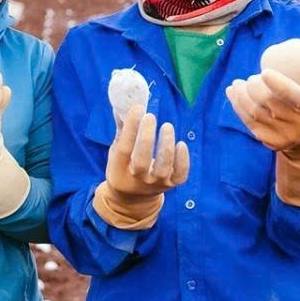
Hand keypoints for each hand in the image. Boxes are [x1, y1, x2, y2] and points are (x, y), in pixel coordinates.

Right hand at [94, 105, 189, 229]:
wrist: (133, 197)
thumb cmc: (124, 166)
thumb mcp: (116, 151)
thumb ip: (122, 129)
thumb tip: (123, 103)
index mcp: (119, 169)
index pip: (124, 148)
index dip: (130, 128)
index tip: (137, 108)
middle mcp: (137, 179)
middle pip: (141, 160)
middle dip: (146, 137)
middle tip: (150, 116)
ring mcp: (155, 183)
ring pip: (162, 167)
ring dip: (165, 146)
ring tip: (167, 126)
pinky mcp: (170, 185)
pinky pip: (180, 175)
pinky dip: (183, 160)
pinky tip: (181, 144)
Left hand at [225, 63, 299, 206]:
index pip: (294, 96)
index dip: (277, 84)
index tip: (264, 71)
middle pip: (269, 103)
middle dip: (254, 87)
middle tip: (251, 78)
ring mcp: (284, 136)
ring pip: (255, 112)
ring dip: (242, 95)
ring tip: (238, 83)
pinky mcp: (270, 142)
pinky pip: (249, 122)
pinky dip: (238, 106)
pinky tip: (234, 93)